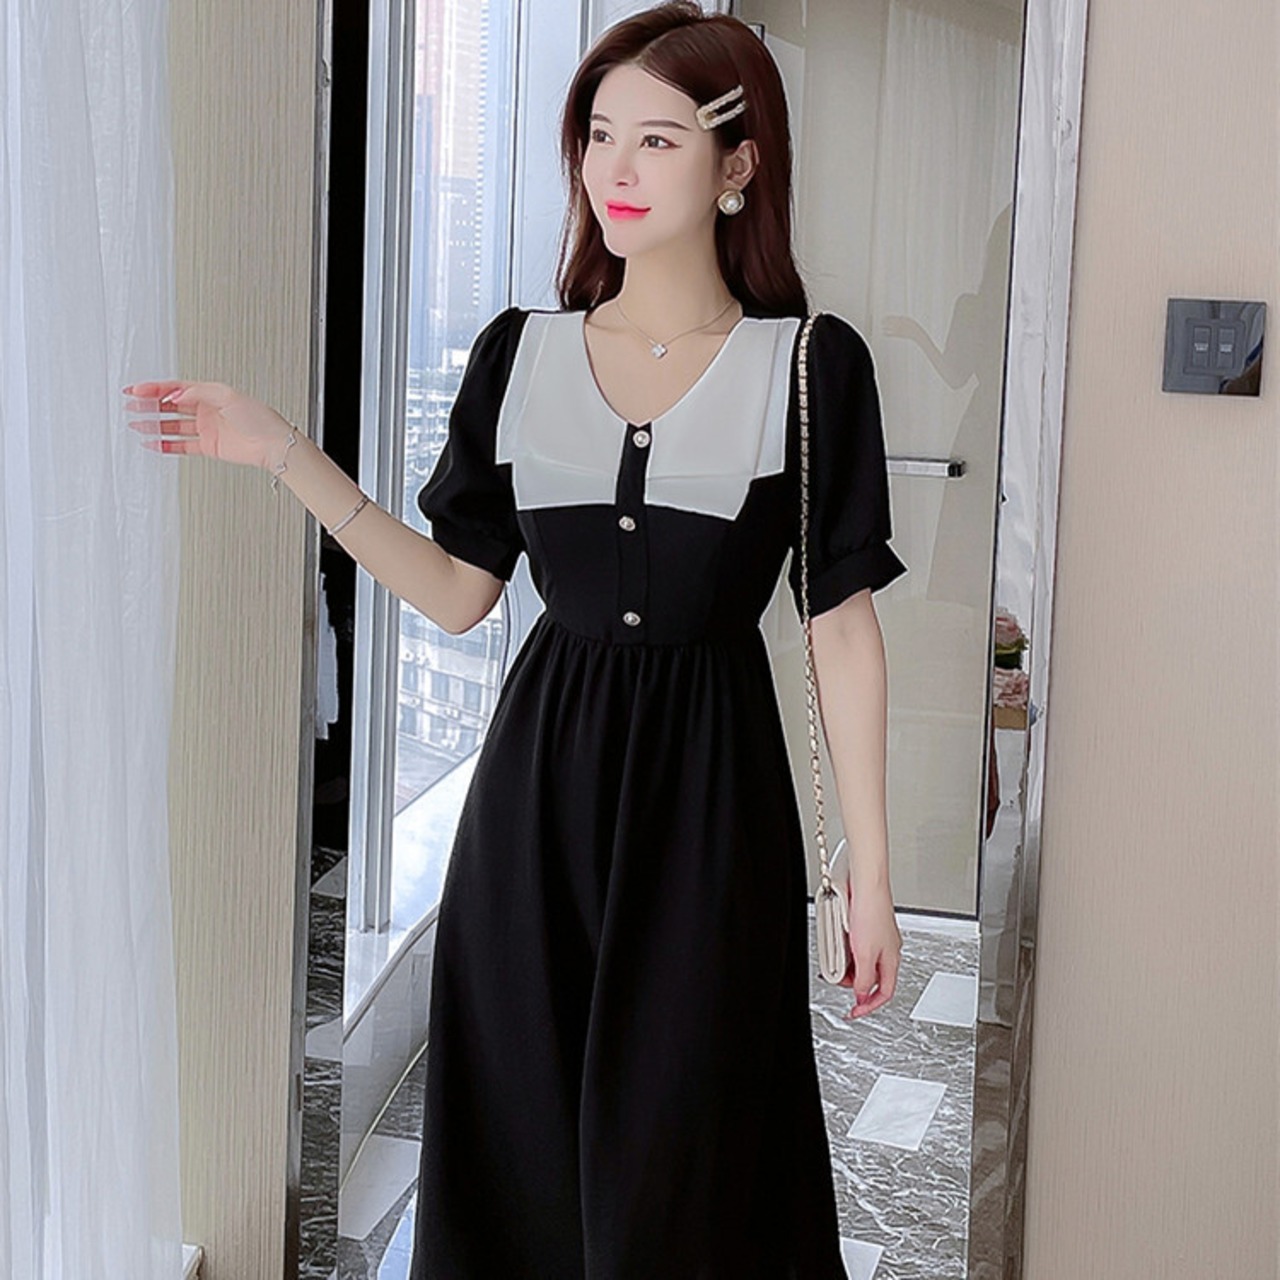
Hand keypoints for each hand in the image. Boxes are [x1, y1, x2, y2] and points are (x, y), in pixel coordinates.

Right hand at [122, 380, 294, 472]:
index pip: (175, 388)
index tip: (136, 390)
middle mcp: (207, 410)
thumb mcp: (228, 397)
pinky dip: (166, 445)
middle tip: (130, 405)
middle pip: (170, 405)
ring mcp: (207, 428)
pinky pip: (182, 445)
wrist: (272, 445)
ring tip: (135, 424)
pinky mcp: (208, 446)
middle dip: (149, 405)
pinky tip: (153, 444)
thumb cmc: (259, 419)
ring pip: (173, 425)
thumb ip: (198, 393)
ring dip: (154, 424)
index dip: (155, 389)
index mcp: (210, 393)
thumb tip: (175, 395)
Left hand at [843, 877, 900, 1019]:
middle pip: (872, 978)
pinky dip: (849, 951)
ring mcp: (879, 938)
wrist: (867, 884)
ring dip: (850, 966)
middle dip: (854, 983)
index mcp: (892, 960)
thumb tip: (861, 995)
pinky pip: (859, 948)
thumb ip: (863, 978)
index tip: (854, 1012)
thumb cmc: (871, 912)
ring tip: (837, 961)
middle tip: (839, 980)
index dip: (869, 1006)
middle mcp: (888, 950)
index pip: (884, 993)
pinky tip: (840, 944)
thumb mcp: (865, 954)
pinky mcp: (868, 927)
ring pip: (864, 963)